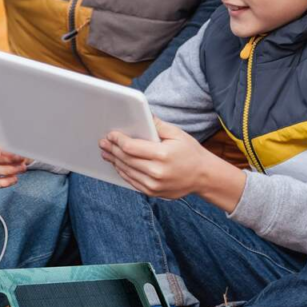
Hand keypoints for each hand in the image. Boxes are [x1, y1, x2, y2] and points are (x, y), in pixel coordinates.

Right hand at [0, 122, 27, 188]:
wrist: (16, 141)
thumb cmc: (15, 133)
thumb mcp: (15, 130)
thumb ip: (15, 134)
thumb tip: (21, 143)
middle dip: (7, 160)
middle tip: (22, 159)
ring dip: (8, 171)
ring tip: (22, 167)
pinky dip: (2, 183)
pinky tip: (14, 179)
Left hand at [101, 118, 244, 208]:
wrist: (203, 176)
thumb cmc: (191, 152)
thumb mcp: (177, 134)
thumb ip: (158, 125)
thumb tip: (143, 114)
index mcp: (162, 155)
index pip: (132, 148)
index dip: (118, 140)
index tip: (111, 134)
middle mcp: (157, 172)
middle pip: (126, 160)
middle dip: (113, 150)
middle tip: (103, 142)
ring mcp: (154, 185)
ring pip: (126, 172)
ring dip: (114, 161)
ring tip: (106, 152)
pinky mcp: (153, 192)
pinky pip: (132, 182)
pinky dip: (123, 172)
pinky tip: (118, 164)